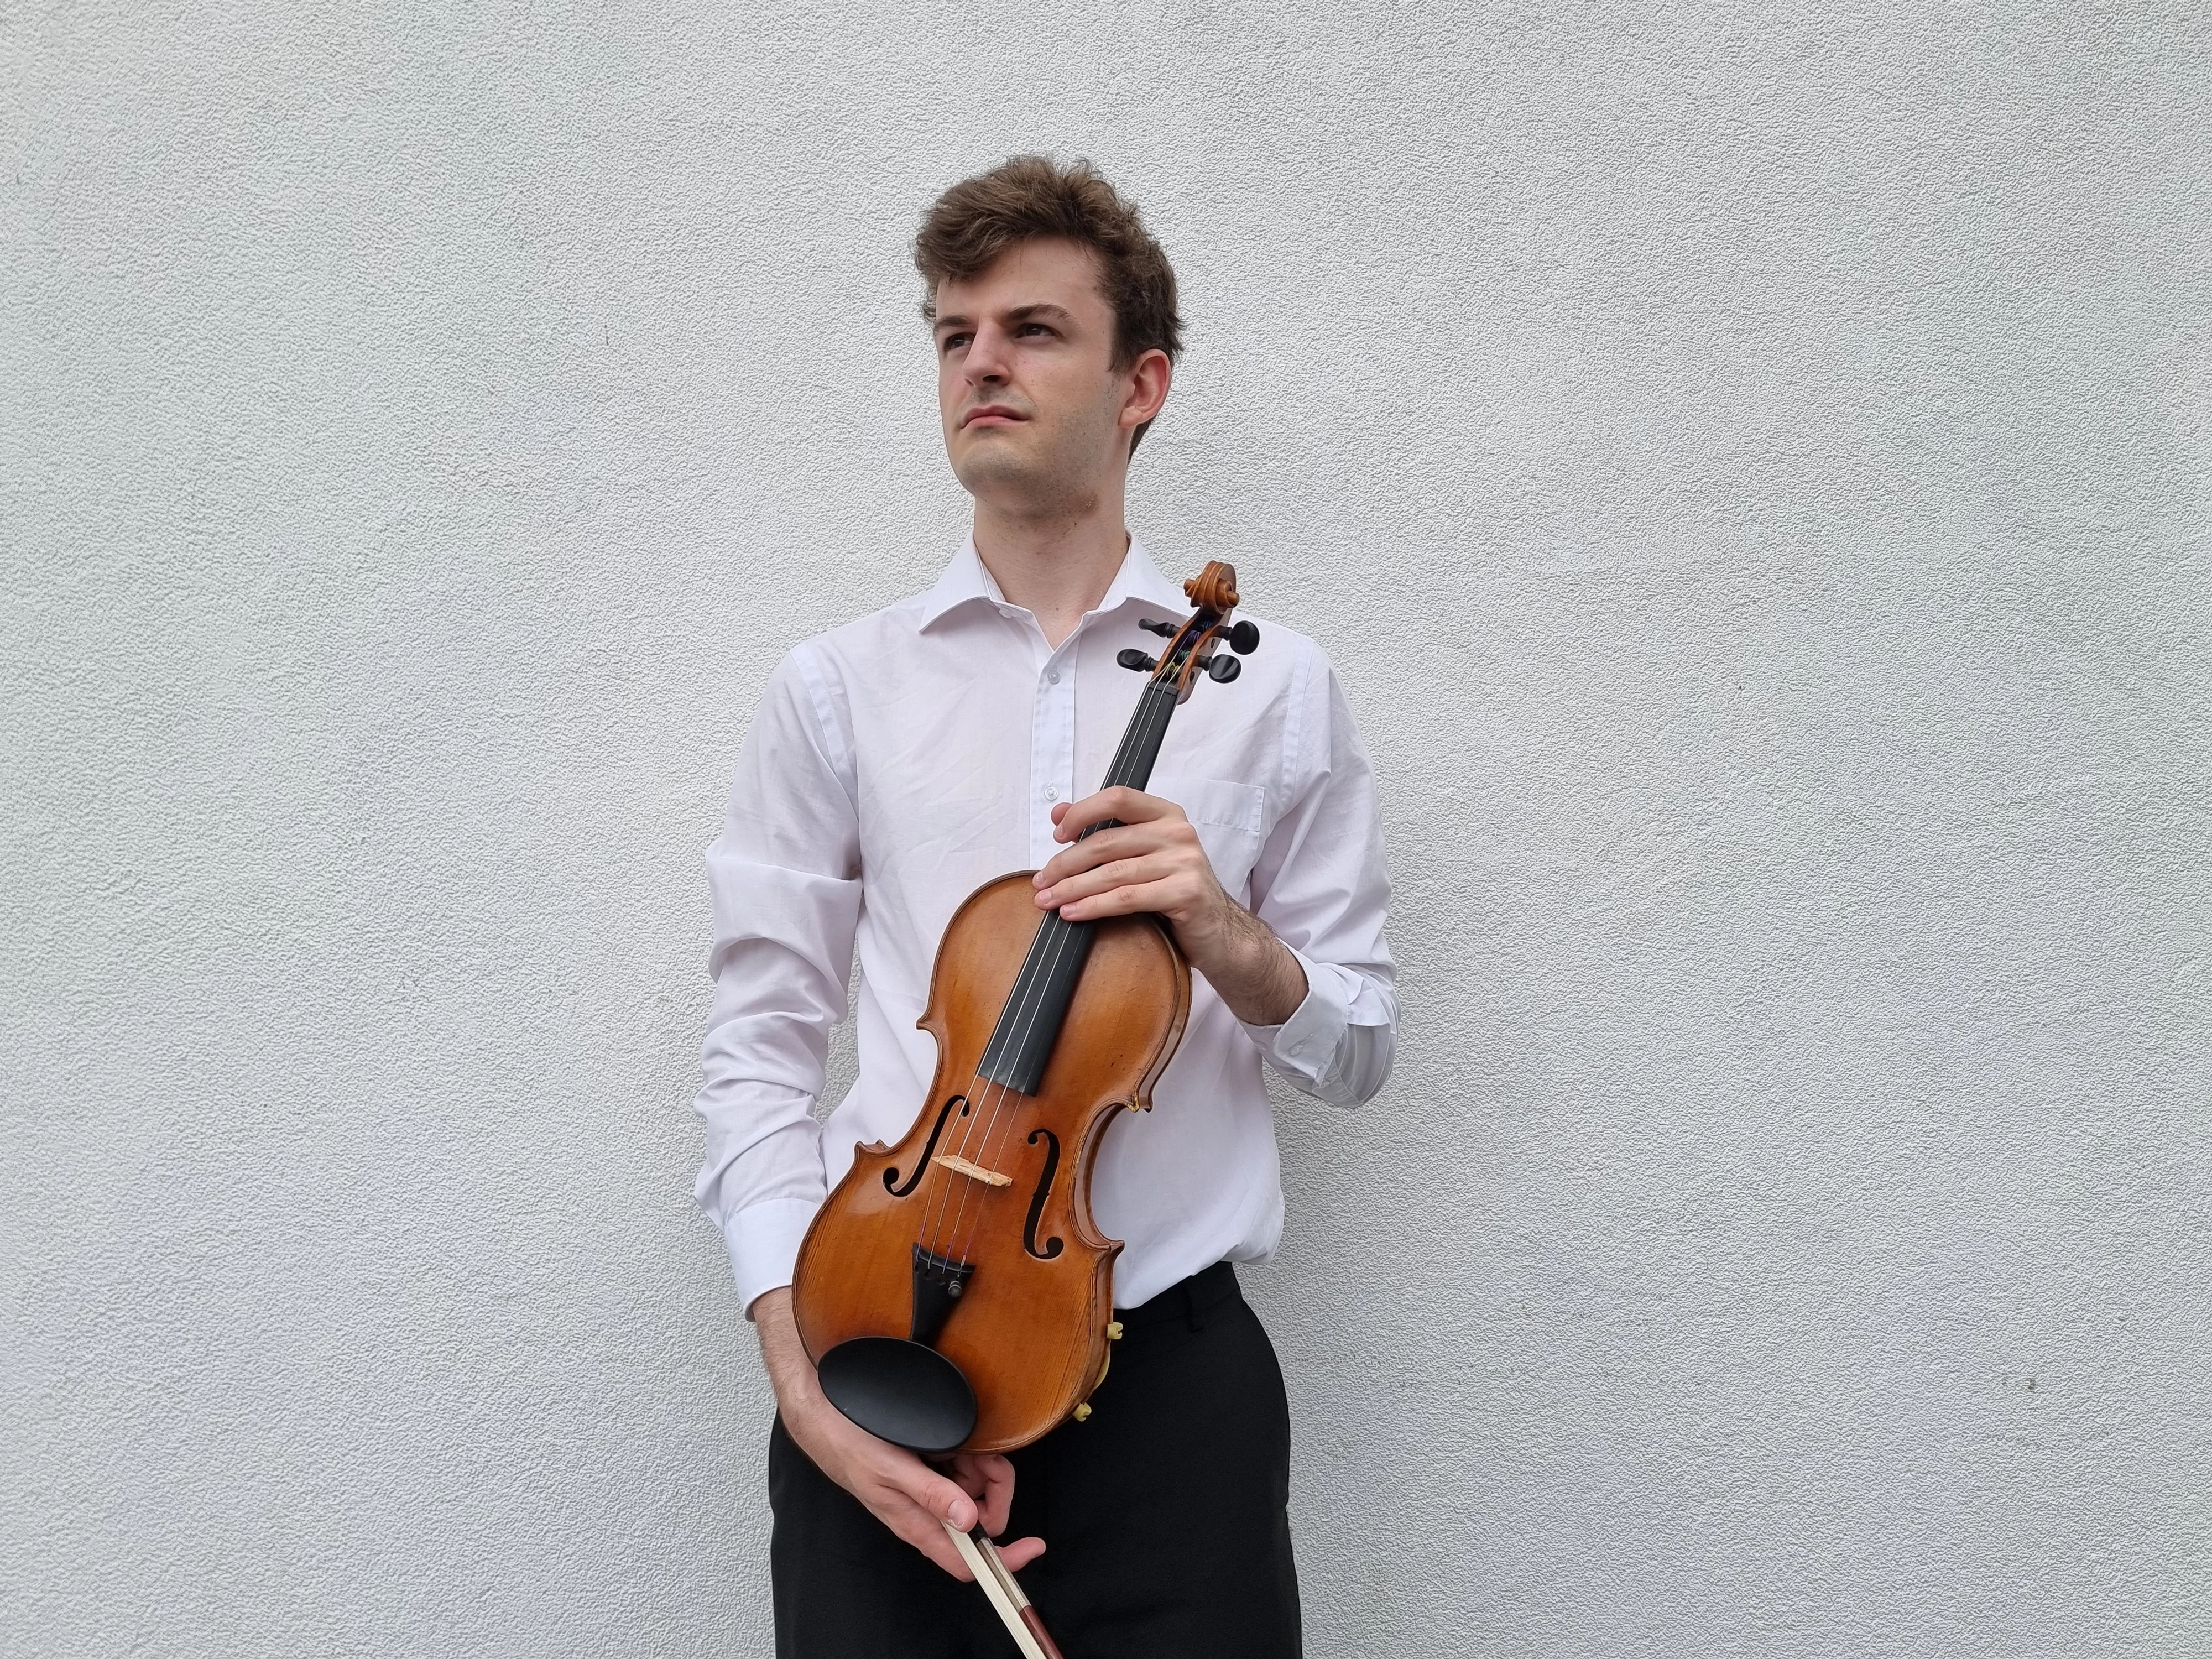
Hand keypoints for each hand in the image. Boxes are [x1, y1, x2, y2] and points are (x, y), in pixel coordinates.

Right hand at [751, 1288, 1044, 1578]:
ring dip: (979, 1464)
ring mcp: (931, 1488)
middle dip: (994, 1488)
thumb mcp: (891, 1470)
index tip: (1033, 1545)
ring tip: (961, 1443)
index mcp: (918, 1524)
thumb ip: (930, 1494)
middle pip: (982, 1518)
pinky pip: (964, 1466)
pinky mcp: (931, 1466)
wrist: (826, 1418)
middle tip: (985, 1459)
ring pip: (975, 1488)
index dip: (1004, 1559)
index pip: (967, 1561)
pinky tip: (953, 1438)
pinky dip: (968, 1452)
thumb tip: (968, 1521)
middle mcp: (928, 1511)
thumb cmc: (849, 1448)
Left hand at [1034, 785, 1306, 1026]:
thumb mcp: (1144, 855)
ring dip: (1073, 888)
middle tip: (1041, 881)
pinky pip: (1127, 898)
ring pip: (1113, 872)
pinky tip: (1073, 913)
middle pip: (1107, 841)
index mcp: (1167, 814)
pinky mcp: (1186, 893)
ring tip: (1048, 901)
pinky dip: (1094, 906)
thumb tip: (1059, 813)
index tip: (1057, 834)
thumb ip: (1107, 832)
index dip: (1082, 812)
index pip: (1118, 798)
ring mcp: (1185, 861)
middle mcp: (1179, 832)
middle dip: (1065, 863)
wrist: (1219, 932)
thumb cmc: (1175, 891)